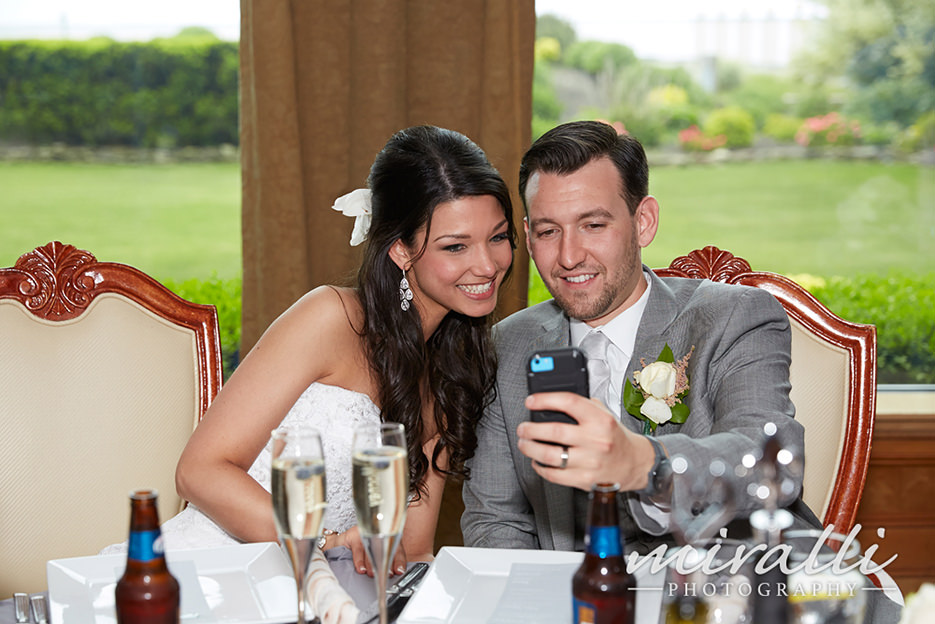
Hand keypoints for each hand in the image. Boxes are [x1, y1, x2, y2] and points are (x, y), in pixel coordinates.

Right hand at [337, 525, 407, 576]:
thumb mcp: (377, 554)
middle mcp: (378, 534)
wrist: (347, 537)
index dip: (399, 561)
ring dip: (372, 564)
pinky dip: (359, 561)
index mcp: (388, 538)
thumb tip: (395, 573)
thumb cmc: (364, 548)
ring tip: (373, 574)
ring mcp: (365, 535)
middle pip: (385, 549)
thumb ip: (387, 562)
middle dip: (386, 563)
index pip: (397, 550)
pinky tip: (361, 569)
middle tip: (388, 574)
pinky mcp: (353, 536)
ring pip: (371, 550)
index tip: (399, 571)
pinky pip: (357, 550)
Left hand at [516, 392, 655, 491]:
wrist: (635, 463)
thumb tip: (553, 401)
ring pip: (550, 455)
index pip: (569, 402)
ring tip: (524, 443)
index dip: (545, 400)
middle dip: (531, 429)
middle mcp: (596, 440)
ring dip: (530, 448)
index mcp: (601, 420)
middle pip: (554, 431)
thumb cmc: (616, 437)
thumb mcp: (605, 414)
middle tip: (523, 428)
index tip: (531, 402)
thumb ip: (583, 406)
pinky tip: (537, 461)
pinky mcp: (585, 479)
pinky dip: (540, 468)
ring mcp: (590, 462)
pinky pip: (554, 475)